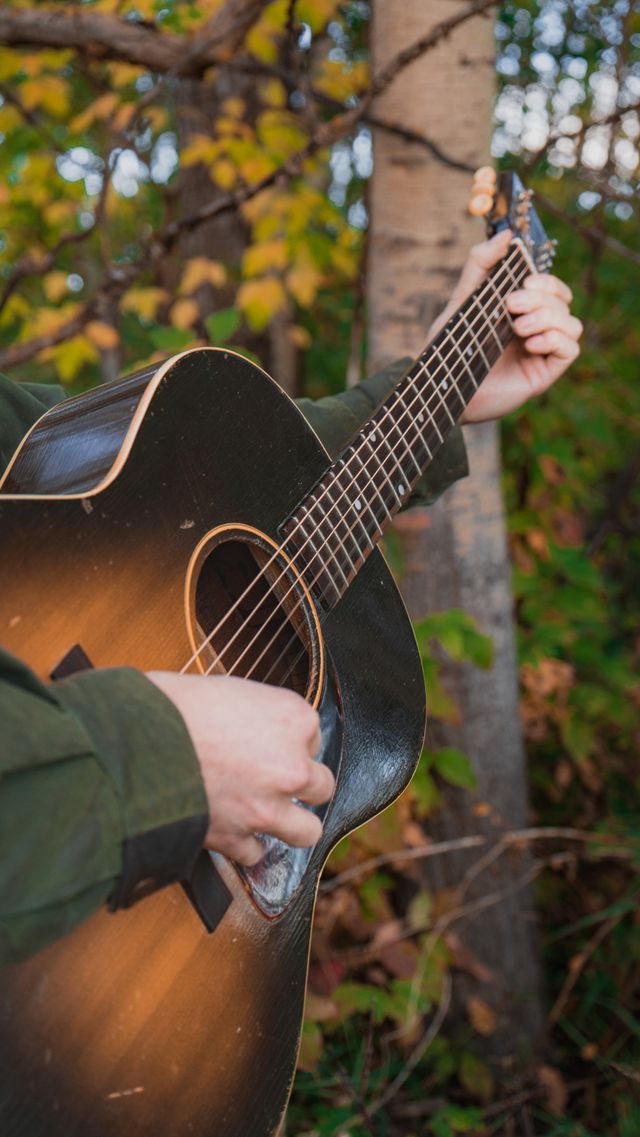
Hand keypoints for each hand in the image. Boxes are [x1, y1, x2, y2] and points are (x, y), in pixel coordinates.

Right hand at [146, 672, 333, 865]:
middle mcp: (291, 764)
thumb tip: (251, 725)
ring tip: (269, 817)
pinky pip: (257, 853)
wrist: (133, 743)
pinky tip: (231, 832)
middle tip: (275, 781)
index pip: (313, 736)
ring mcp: (268, 806)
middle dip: (301, 785)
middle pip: (321, 785)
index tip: (268, 743)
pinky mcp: (239, 838)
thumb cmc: (171, 705)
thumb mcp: (225, 689)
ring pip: (306, 831)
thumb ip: (254, 712)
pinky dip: (244, 847)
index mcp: (292, 717)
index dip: (288, 742)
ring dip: (290, 825)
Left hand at [429, 229, 582, 423]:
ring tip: (517, 328)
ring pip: (571, 323)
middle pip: (563, 301)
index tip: (524, 282)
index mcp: (520, 311)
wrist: (440, 390)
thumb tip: (506, 235)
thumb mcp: (461, 301)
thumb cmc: (449, 349)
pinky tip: (530, 344)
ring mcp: (541, 352)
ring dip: (548, 318)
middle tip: (510, 306)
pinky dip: (555, 340)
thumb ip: (479, 265)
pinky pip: (570, 349)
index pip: (552, 287)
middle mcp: (535, 330)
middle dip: (541, 298)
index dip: (546, 280)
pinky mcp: (544, 374)